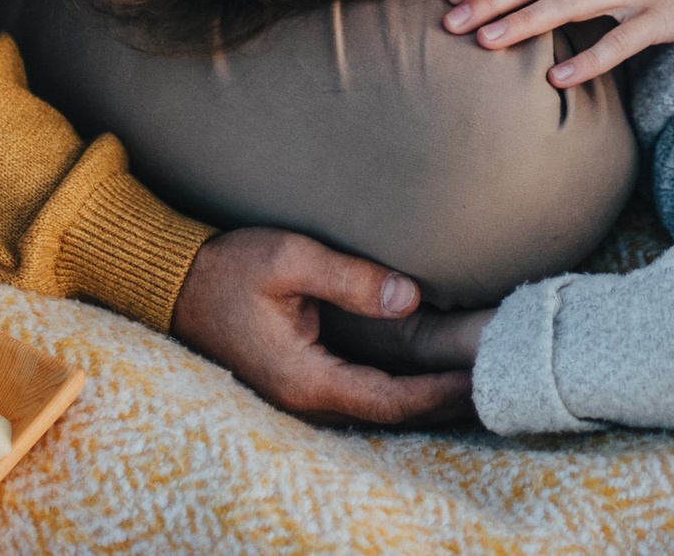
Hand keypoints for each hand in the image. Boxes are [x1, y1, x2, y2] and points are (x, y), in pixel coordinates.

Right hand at [171, 228, 471, 425]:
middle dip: (444, 403)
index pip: (388, 400)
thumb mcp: (289, 260)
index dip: (437, 394)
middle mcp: (305, 399)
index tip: (480, 382)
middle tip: (499, 388)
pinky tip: (433, 376)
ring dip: (427, 400)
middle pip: (390, 415)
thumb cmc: (229, 268)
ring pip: (378, 410)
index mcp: (304, 379)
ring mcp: (302, 395)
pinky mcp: (303, 380)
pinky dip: (402, 391)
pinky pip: (362, 396)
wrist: (174, 285)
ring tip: (479, 384)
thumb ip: (350, 279)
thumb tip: (407, 296)